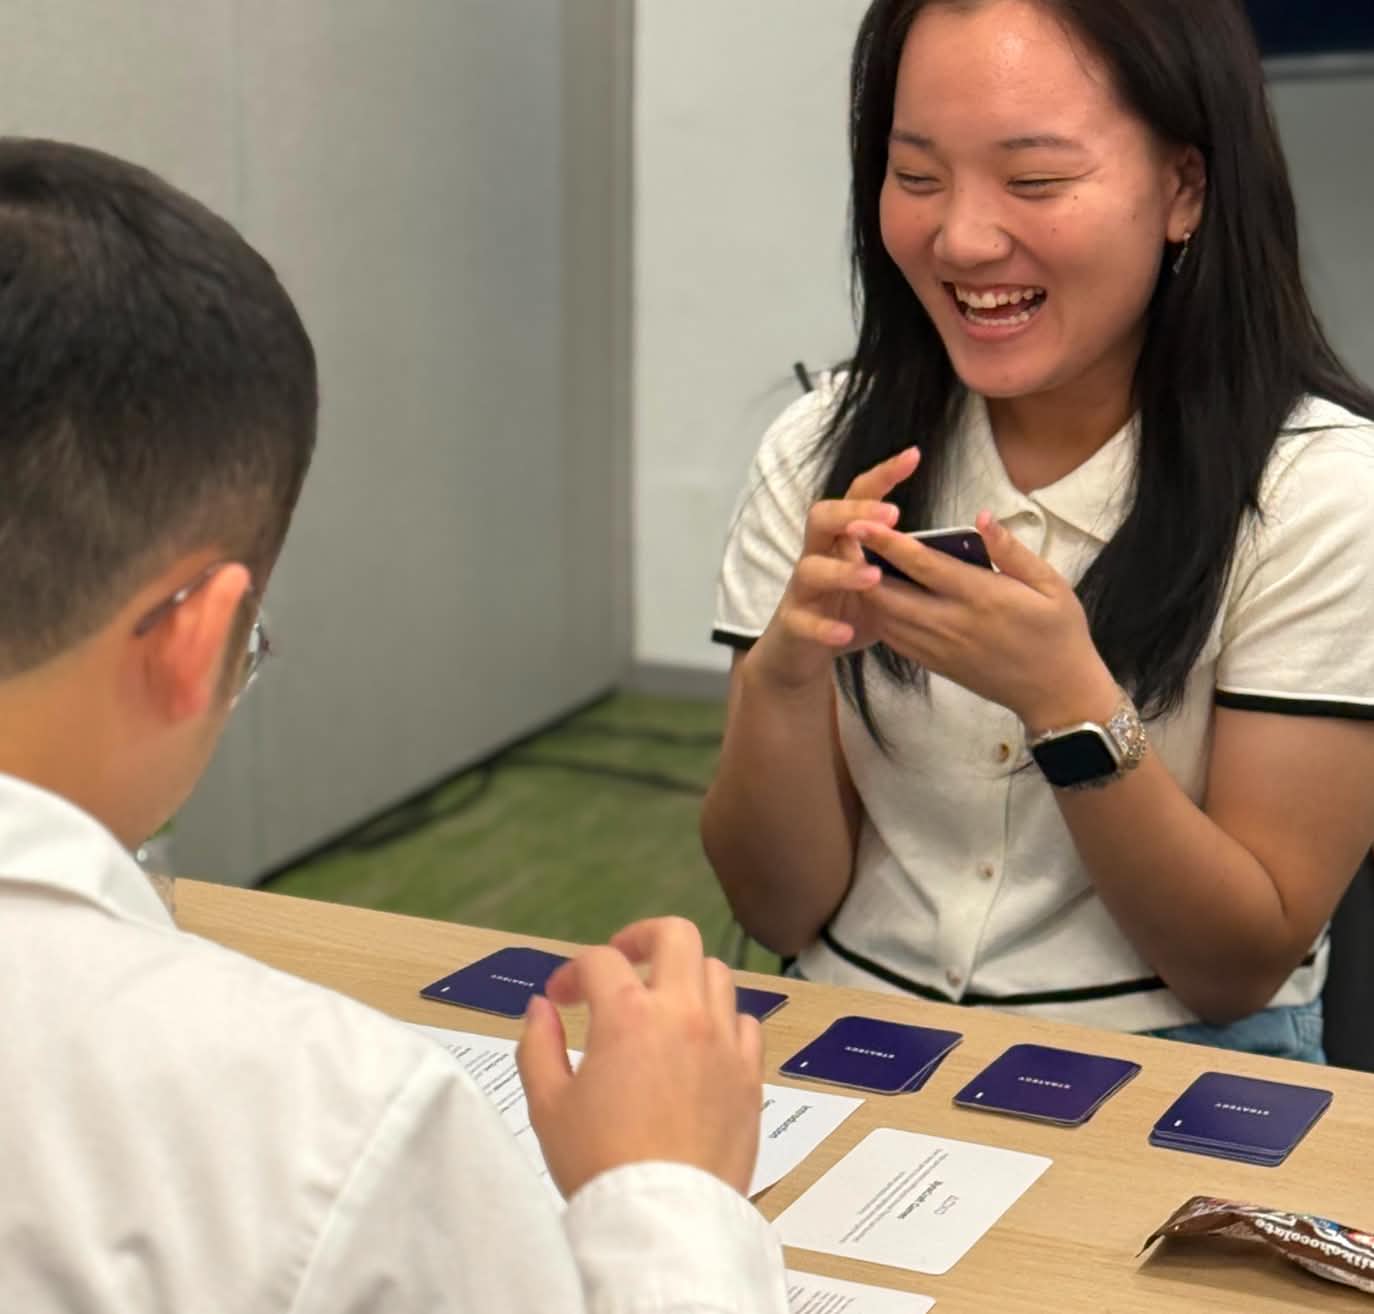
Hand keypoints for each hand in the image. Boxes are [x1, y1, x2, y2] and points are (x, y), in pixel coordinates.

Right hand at [516, 917, 764, 1199]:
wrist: (661, 1222)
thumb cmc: (601, 1167)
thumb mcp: (547, 1106)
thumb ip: (538, 1045)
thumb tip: (542, 1009)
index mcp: (629, 1015)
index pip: (600, 960)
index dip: (574, 971)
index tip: (562, 997)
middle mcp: (683, 1015)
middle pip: (676, 935)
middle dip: (644, 937)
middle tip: (624, 959)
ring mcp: (724, 1042)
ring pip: (716, 974)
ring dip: (685, 978)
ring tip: (662, 1005)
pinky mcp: (750, 1075)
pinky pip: (745, 1024)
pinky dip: (723, 1021)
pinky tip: (701, 1043)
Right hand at [749, 447, 920, 690]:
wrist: (799, 649)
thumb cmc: (850, 608)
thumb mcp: (882, 580)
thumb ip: (907, 559)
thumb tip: (968, 543)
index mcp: (841, 539)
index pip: (857, 496)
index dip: (883, 475)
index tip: (914, 456)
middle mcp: (817, 555)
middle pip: (822, 517)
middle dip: (853, 511)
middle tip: (893, 514)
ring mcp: (802, 590)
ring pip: (810, 569)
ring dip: (842, 571)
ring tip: (873, 576)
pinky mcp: (793, 624)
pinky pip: (803, 622)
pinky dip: (824, 627)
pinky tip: (846, 633)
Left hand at [849, 511, 1116, 727]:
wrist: (1057, 694)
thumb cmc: (1059, 633)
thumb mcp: (1050, 585)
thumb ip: (1011, 551)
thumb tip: (981, 517)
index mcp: (981, 597)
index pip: (922, 565)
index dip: (887, 543)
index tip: (862, 522)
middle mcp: (952, 623)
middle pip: (890, 593)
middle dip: (862, 566)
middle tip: (848, 540)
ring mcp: (940, 648)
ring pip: (886, 617)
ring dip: (866, 590)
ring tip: (856, 563)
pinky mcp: (935, 665)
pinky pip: (895, 639)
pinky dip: (880, 616)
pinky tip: (877, 597)